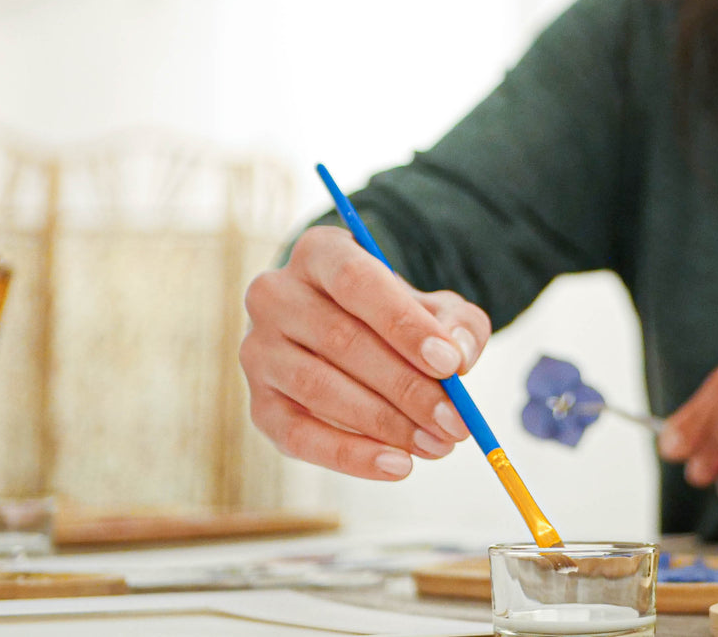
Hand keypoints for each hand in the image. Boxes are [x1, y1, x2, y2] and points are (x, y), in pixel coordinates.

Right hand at [240, 225, 491, 480]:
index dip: (403, 324)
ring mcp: (259, 350)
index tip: (449, 364)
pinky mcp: (257, 403)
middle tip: (455, 421)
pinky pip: (299, 435)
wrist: (351, 336)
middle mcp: (276, 294)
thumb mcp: (437, 308)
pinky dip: (351, 456)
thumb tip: (460, 355)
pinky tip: (398, 466)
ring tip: (437, 445)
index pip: (355, 280)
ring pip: (319, 388)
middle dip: (406, 386)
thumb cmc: (398, 318)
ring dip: (385, 424)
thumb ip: (457, 325)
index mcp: (319, 252)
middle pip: (340, 340)